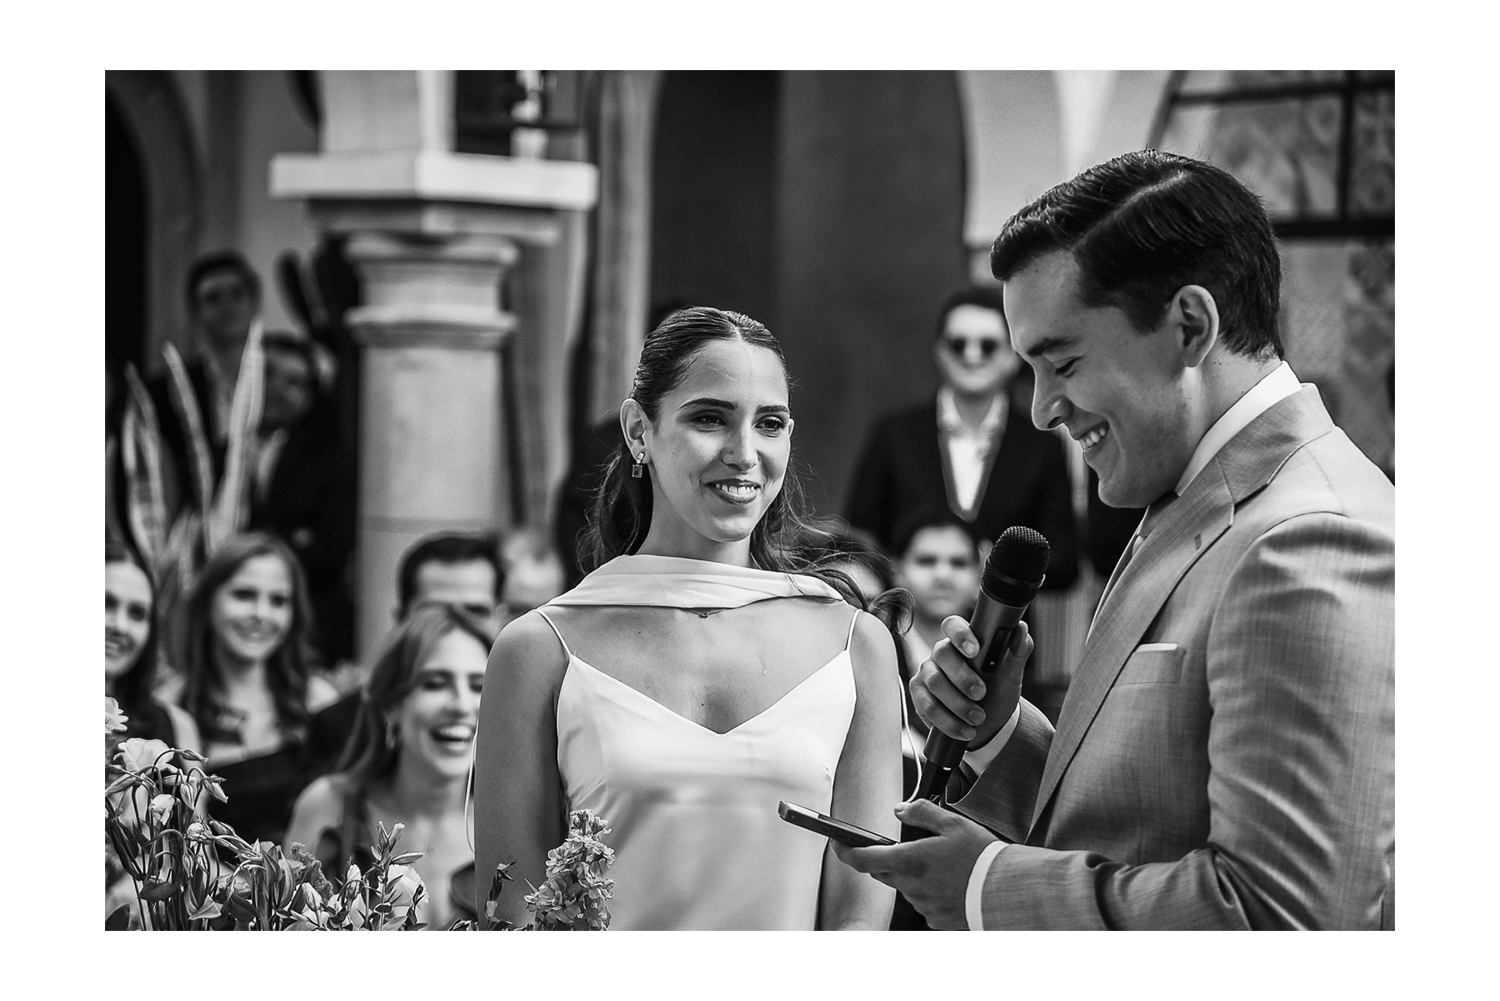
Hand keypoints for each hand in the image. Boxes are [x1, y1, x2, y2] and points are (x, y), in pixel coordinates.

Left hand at [831, 799, 998, 929]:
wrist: (1006, 892)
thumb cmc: (982, 858)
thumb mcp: (953, 824)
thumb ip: (921, 813)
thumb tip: (901, 811)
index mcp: (910, 861)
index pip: (863, 859)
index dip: (845, 852)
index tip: (837, 844)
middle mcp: (911, 886)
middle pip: (883, 873)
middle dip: (886, 859)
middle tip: (907, 848)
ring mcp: (923, 905)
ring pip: (905, 887)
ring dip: (913, 875)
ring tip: (943, 866)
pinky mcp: (936, 919)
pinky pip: (923, 902)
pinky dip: (930, 891)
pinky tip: (951, 883)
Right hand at [910, 618, 1030, 749]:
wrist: (989, 724)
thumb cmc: (997, 692)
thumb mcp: (1011, 673)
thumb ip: (1018, 649)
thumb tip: (1021, 628)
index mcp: (962, 641)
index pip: (953, 625)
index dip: (960, 634)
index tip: (975, 651)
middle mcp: (941, 654)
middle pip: (942, 654)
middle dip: (963, 677)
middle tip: (981, 694)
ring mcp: (927, 674)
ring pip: (935, 683)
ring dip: (959, 704)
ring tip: (978, 718)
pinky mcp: (919, 696)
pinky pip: (927, 706)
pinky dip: (948, 722)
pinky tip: (964, 730)